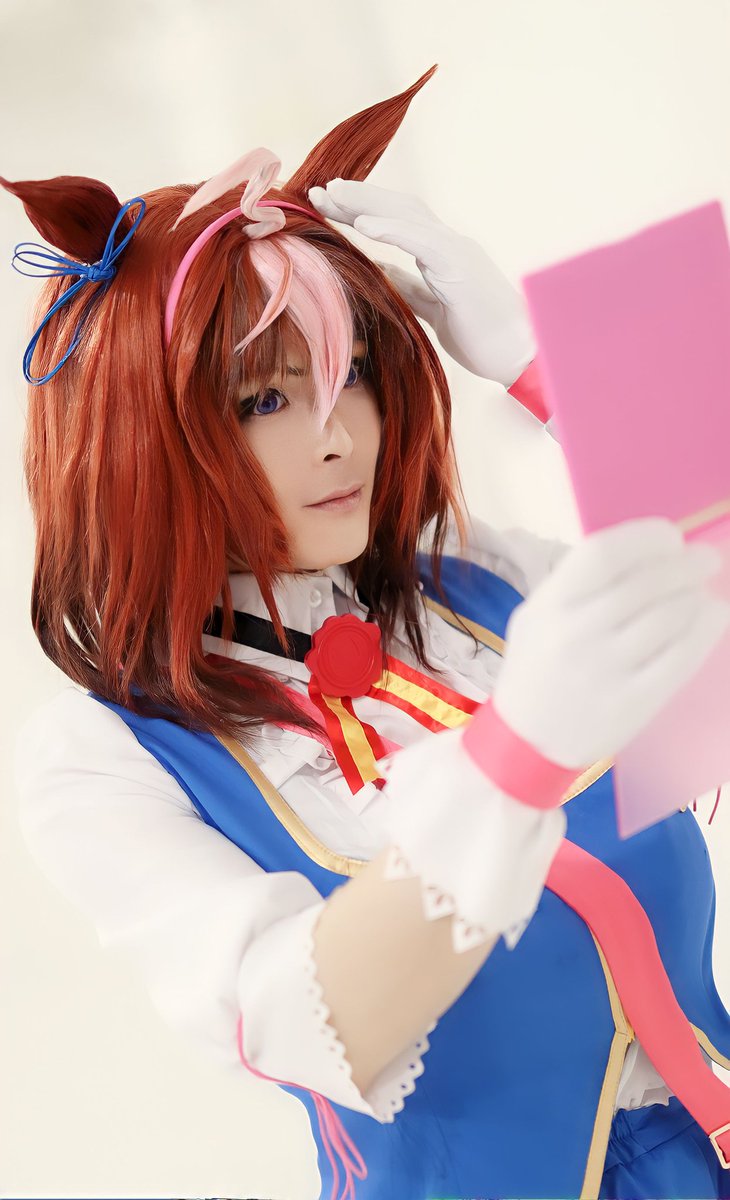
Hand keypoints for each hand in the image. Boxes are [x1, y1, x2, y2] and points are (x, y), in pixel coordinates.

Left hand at [307, 178, 536, 388]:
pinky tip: (362, 223)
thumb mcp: (433, 309)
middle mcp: (450, 244)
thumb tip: (379, 271)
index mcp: (443, 254)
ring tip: (332, 196)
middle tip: (319, 191)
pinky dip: (391, 228)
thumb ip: (409, 287)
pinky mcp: (459, 269)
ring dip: (366, 203)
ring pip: (406, 215)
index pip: (398, 221)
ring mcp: (457, 252)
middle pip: (398, 209)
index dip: (364, 210)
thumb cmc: (483, 337)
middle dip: (358, 198)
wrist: (522, 355)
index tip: (330, 205)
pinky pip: (420, 242)